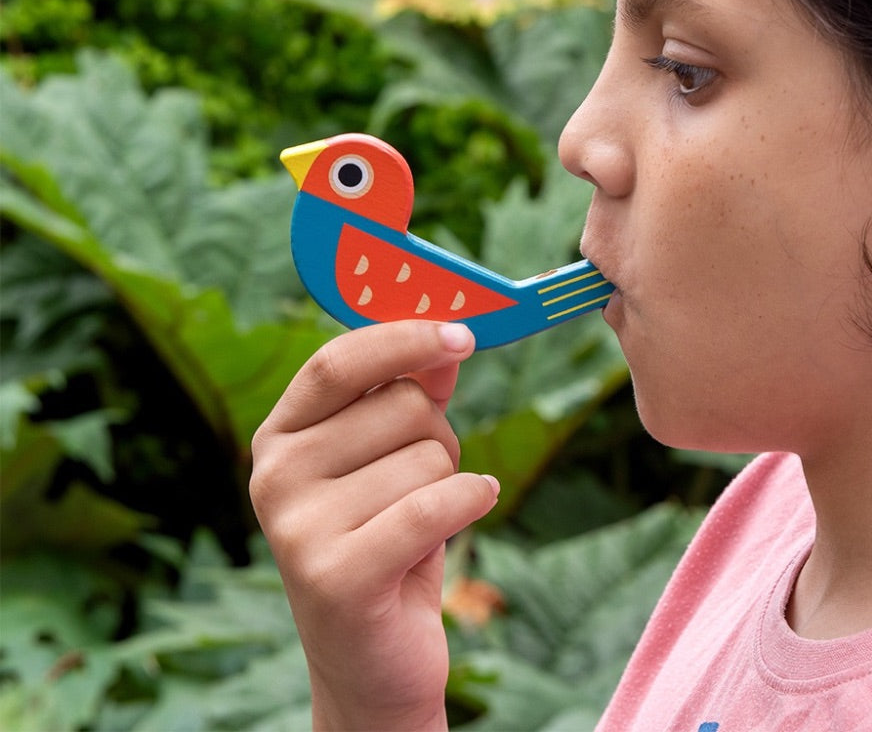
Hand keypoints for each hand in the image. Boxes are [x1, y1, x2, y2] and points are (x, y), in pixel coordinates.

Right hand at [249, 320, 498, 730]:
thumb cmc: (387, 540)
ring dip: (447, 484)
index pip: (339, 361)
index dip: (403, 339)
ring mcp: (297, 527)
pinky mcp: (333, 577)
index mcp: (281, 434)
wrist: (369, 658)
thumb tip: (447, 340)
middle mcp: (274, 474)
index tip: (462, 334)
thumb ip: (413, 394)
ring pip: (427, 458)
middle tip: (422, 483)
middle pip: (402, 405)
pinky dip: (470, 501)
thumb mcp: (394, 457)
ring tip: (417, 525)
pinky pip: (433, 506)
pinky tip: (475, 505)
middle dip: (439, 437)